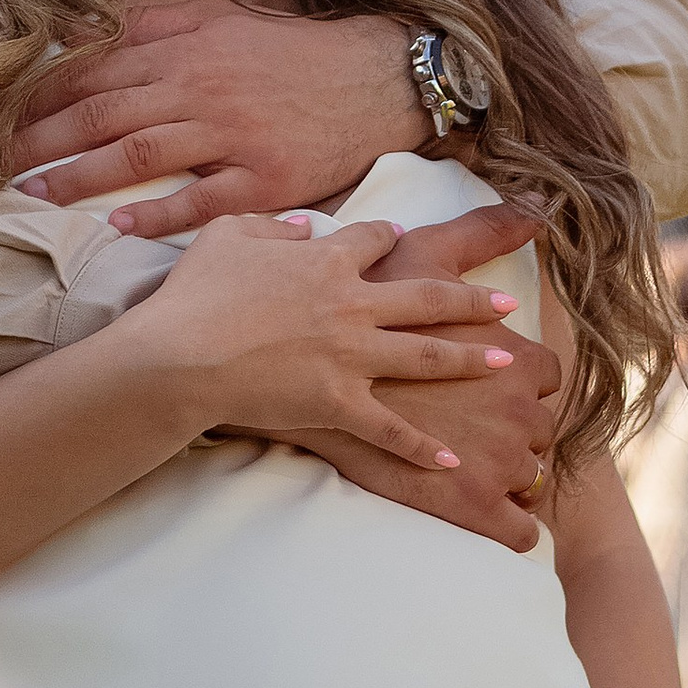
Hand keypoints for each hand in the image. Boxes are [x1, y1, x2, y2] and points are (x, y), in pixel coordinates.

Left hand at [6, 0, 420, 229]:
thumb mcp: (223, 23)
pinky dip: (159, 215)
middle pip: (102, 114)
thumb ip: (157, 30)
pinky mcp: (265, 179)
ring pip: (140, 154)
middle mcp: (199, 89)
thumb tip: (94, 34)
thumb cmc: (293, 55)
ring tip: (33, 194)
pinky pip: (203, 200)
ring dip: (80, 177)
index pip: (93, 74)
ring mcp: (231, 135)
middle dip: (38, 139)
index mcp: (183, 52)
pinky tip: (120, 228)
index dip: (38, 98)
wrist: (377, 77)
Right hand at [127, 212, 532, 471]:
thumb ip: (271, 226)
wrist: (181, 356)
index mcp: (327, 260)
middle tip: (505, 302)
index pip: (372, 239)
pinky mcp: (339, 402)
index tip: (400, 234)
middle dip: (470, 299)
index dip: (388, 234)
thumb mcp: (227, 234)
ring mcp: (350, 356)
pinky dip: (422, 448)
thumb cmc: (196, 293)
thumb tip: (303, 226)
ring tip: (505, 360)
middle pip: (426, 298)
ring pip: (426, 356)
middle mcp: (352, 304)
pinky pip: (391, 429)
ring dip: (469, 358)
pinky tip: (450, 461)